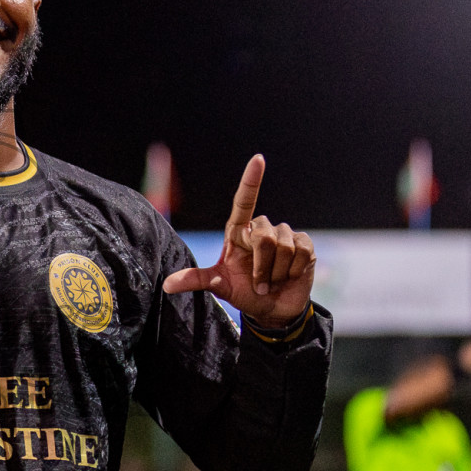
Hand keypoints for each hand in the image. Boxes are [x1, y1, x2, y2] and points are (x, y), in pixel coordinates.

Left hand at [161, 155, 314, 325]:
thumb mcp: (219, 285)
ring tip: (273, 280)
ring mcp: (284, 235)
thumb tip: (166, 285)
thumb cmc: (243, 292)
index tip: (258, 159)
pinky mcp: (304, 245)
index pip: (244, 201)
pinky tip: (290, 276)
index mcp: (239, 232)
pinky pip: (300, 253)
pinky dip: (294, 270)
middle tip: (260, 283)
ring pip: (283, 247)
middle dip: (261, 267)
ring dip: (276, 272)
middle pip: (264, 237)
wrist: (272, 310)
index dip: (251, 181)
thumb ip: (195, 280)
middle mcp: (261, 229)